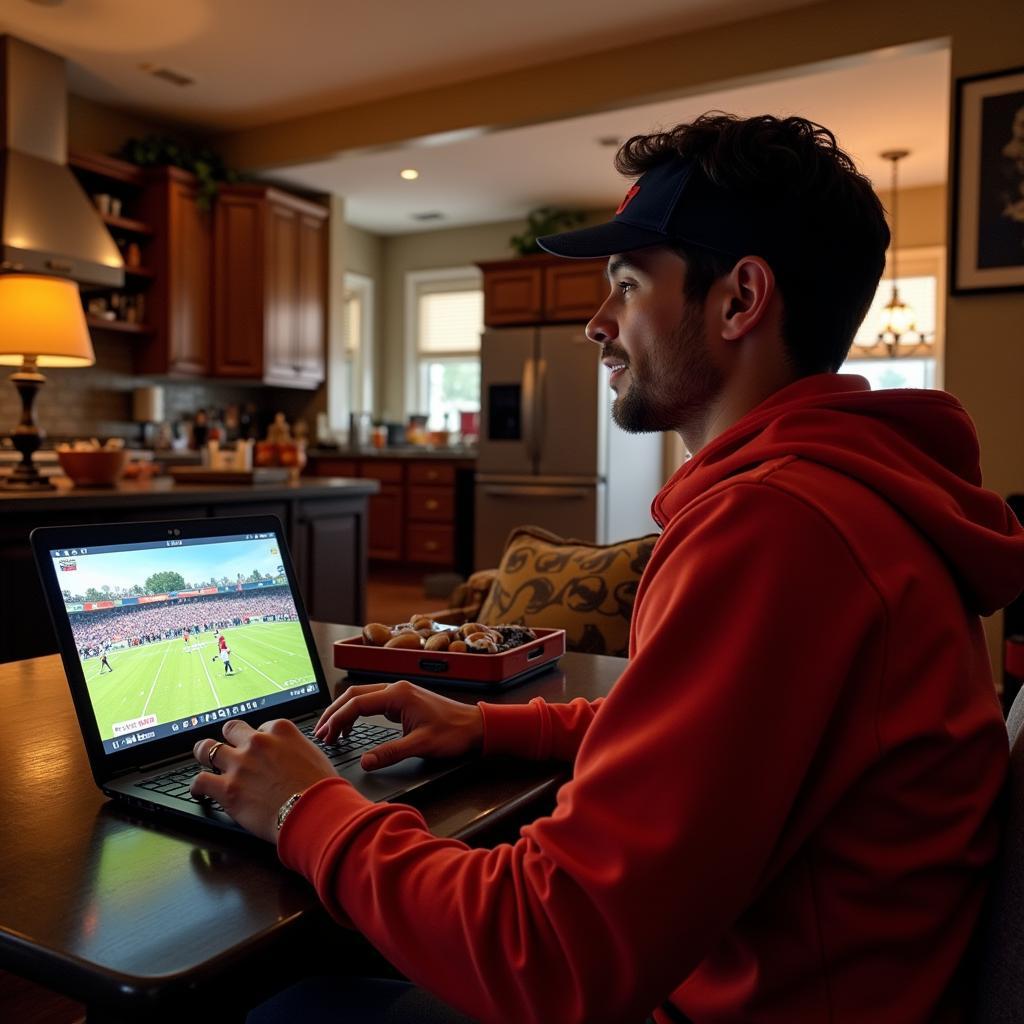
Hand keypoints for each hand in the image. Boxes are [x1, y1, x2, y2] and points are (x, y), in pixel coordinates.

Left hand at [191, 719, 336, 842]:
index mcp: (281, 730)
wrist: (315, 811)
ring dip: (205, 754)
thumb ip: (296, 748)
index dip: (260, 740)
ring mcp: (240, 765)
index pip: (262, 727)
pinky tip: (199, 790)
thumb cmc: (322, 787)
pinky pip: (200, 781)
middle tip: (229, 747)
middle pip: (232, 729)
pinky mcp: (227, 789)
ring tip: (204, 758)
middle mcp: (257, 743)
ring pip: (207, 749)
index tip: (261, 750)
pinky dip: (197, 786)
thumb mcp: (315, 754)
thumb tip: (292, 756)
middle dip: (230, 738)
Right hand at [314, 680, 483, 769]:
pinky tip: (352, 728)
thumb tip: (365, 761)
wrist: (476, 727)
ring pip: (362, 697)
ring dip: (344, 712)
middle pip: (355, 695)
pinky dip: (357, 713)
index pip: (357, 703)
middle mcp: (396, 689)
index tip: (325, 736)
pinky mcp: (403, 701)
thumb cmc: (454, 733)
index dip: (337, 719)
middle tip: (320, 734)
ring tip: (331, 733)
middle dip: (334, 713)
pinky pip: (372, 702)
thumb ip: (391, 753)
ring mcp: (400, 693)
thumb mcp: (421, 746)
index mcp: (398, 695)